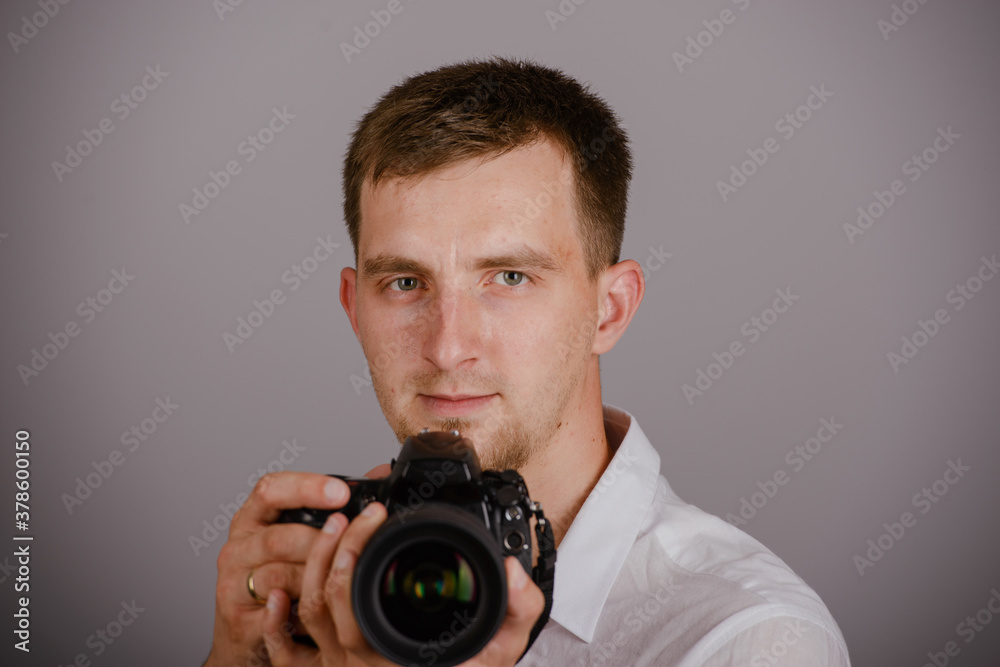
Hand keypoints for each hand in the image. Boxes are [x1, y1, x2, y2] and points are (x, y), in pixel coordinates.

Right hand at [202, 471, 350, 666]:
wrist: (247, 631)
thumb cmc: (278, 576)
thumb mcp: (300, 536)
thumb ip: (331, 508)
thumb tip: (379, 474)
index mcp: (253, 518)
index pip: (270, 490)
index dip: (306, 488)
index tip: (341, 493)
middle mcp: (239, 546)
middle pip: (278, 538)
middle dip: (320, 543)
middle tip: (350, 546)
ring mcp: (233, 582)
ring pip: (279, 575)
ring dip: (314, 579)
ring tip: (334, 581)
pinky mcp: (238, 617)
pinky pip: (276, 612)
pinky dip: (300, 611)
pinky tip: (315, 608)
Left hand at [261, 501, 545, 666]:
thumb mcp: (506, 644)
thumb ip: (519, 606)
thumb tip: (513, 570)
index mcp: (397, 652)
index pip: (356, 598)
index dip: (356, 550)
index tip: (376, 514)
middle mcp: (364, 661)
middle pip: (325, 599)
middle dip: (335, 546)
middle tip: (359, 513)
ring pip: (309, 614)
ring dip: (312, 566)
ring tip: (333, 528)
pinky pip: (290, 655)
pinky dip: (277, 624)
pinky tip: (279, 594)